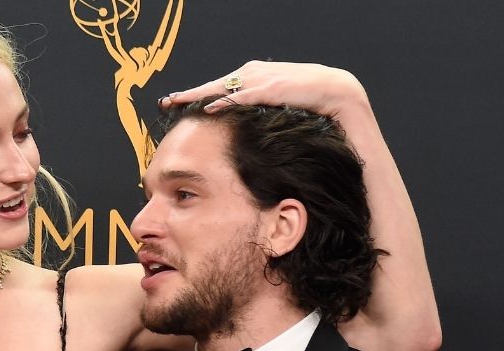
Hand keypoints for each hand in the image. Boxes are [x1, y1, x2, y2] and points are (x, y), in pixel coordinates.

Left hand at [160, 60, 368, 118]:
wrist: (337, 90)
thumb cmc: (308, 99)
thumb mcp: (277, 104)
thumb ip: (258, 109)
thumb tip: (241, 125)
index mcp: (253, 75)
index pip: (219, 85)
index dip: (196, 94)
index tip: (174, 102)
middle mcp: (253, 73)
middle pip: (214, 84)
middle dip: (189, 94)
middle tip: (166, 102)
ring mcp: (261, 79)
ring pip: (222, 87)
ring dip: (199, 96)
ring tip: (177, 104)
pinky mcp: (271, 88)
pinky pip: (243, 96)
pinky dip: (225, 102)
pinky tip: (209, 108)